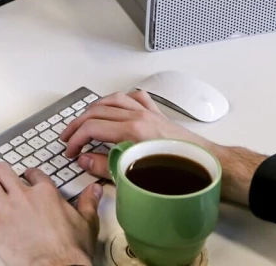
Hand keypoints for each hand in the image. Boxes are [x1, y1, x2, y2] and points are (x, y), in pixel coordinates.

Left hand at [0, 162, 101, 265]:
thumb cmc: (70, 251)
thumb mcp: (86, 223)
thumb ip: (88, 203)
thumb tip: (94, 191)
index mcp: (46, 193)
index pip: (32, 173)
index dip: (26, 175)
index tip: (25, 179)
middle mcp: (23, 195)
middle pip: (3, 171)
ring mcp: (6, 209)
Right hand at [61, 91, 263, 205]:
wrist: (207, 166)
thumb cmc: (178, 173)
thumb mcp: (134, 176)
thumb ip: (105, 166)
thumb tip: (84, 160)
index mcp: (132, 130)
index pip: (92, 128)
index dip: (76, 140)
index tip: (70, 152)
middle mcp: (139, 116)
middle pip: (97, 111)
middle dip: (78, 124)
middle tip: (69, 138)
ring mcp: (148, 112)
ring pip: (113, 100)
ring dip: (94, 109)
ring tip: (84, 120)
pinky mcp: (157, 114)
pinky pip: (134, 98)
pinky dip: (120, 101)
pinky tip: (116, 107)